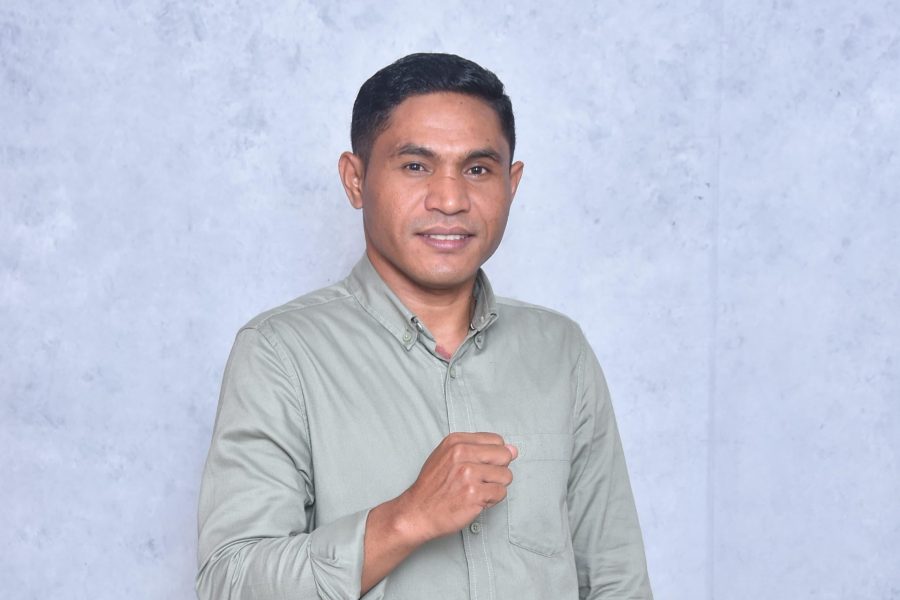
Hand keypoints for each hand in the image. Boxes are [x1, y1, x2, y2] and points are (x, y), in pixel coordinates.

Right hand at [395, 432, 517, 543]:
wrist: (417, 512)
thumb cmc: (434, 486)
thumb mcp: (448, 456)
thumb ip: (480, 449)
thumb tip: (514, 449)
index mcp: (456, 441)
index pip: (497, 440)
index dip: (493, 456)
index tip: (479, 466)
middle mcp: (462, 454)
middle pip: (505, 456)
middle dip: (497, 471)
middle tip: (480, 481)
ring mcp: (468, 474)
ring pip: (506, 476)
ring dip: (495, 487)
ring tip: (476, 491)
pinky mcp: (474, 494)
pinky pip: (500, 493)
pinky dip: (491, 500)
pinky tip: (475, 501)